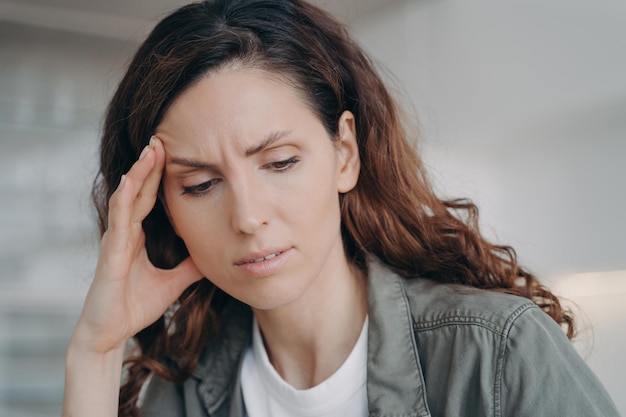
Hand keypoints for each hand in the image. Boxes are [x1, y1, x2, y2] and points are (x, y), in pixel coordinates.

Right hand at [71, 137, 201, 353]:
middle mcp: (124, 234)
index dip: (158, 176)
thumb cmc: (134, 307)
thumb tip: (212, 254)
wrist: (111, 333)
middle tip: (160, 137)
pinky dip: (125, 200)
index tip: (171, 152)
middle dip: (149, 165)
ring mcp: (115, 241)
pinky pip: (118, 221)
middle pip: (139, 191)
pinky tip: (132, 181)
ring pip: (128, 199)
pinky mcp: (110, 254)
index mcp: (136, 237)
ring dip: (139, 173)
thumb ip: (190, 267)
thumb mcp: (173, 282)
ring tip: (150, 150)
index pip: (149, 199)